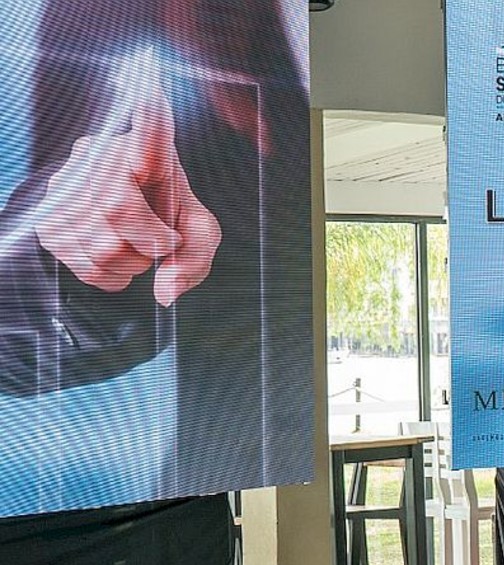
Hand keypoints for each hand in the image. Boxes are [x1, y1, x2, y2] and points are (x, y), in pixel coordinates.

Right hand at [34, 70, 220, 306]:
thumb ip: (196, 259)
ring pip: (101, 246)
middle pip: (119, 211)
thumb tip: (166, 292)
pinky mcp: (48, 216)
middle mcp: (100, 158)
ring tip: (140, 249)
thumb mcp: (200, 231)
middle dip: (150, 244)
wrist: (132, 223)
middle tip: (161, 244)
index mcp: (145, 153)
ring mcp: (67, 185)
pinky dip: (109, 277)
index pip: (148, 131)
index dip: (148, 110)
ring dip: (133, 264)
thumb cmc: (171, 216)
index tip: (150, 78)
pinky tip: (119, 260)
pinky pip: (81, 264)